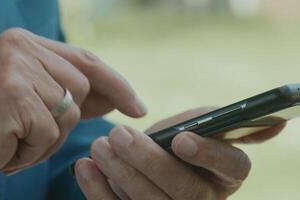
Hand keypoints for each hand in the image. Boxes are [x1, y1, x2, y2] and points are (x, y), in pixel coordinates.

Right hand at [0, 28, 146, 186]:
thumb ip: (72, 95)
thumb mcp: (34, 101)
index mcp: (26, 44)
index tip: (138, 107)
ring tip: (15, 139)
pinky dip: (33, 150)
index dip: (117, 84)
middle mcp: (21, 48)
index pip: (86, 61)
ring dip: (47, 137)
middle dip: (69, 119)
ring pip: (69, 112)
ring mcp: (17, 69)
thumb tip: (116, 99)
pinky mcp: (14, 95)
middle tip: (31, 133)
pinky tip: (7, 147)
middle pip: (81, 88)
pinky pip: (49, 131)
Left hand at [75, 107, 284, 199]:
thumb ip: (220, 123)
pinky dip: (98, 190)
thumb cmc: (177, 141)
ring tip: (100, 145)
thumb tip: (277, 123)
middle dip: (147, 161)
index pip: (230, 166)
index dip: (207, 154)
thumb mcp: (197, 126)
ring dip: (120, 173)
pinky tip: (86, 167)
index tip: (181, 139)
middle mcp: (204, 199)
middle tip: (118, 135)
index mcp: (227, 173)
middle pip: (182, 189)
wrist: (150, 161)